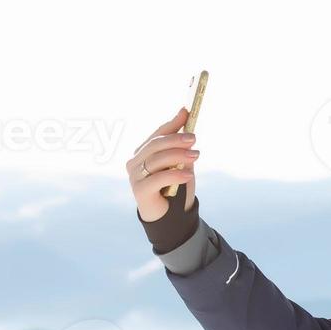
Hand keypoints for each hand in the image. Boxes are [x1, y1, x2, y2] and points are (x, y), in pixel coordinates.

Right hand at [128, 106, 200, 221]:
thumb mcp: (181, 164)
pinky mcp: (139, 190)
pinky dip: (174, 175)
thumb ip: (180, 145)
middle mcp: (135, 162)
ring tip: (196, 156)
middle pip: (155, 145)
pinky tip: (188, 175)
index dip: (172, 124)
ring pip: (157, 160)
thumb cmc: (174, 187)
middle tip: (194, 138)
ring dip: (178, 156)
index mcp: (143, 152)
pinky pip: (158, 178)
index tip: (187, 113)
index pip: (157, 134)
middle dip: (176, 139)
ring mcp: (135, 176)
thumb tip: (185, 116)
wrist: (171, 216)